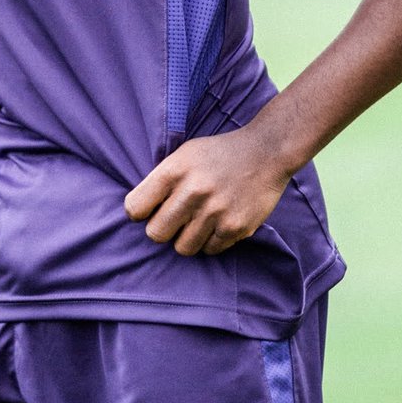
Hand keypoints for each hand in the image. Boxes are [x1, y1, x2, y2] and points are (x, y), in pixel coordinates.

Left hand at [124, 126, 290, 256]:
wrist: (266, 152)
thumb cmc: (218, 153)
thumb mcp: (184, 155)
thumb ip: (162, 180)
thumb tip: (138, 212)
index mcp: (174, 170)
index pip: (135, 207)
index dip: (139, 212)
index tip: (148, 211)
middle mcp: (192, 192)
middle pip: (156, 234)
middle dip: (162, 229)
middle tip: (174, 220)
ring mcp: (215, 212)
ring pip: (183, 248)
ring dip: (187, 238)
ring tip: (199, 220)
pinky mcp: (236, 227)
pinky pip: (210, 250)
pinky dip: (211, 240)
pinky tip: (218, 222)